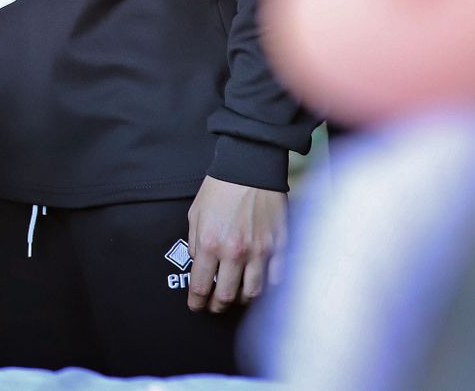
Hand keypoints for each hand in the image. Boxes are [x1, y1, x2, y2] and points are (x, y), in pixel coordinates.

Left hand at [186, 175, 287, 313]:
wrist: (250, 167)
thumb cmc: (219, 188)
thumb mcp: (195, 213)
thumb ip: (194, 242)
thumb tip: (197, 263)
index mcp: (209, 243)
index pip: (200, 286)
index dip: (196, 302)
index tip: (195, 306)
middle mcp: (235, 252)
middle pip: (226, 296)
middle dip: (217, 306)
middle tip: (214, 307)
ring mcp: (260, 251)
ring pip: (253, 293)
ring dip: (242, 299)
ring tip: (236, 297)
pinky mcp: (280, 246)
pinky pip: (276, 279)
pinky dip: (267, 286)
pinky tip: (259, 283)